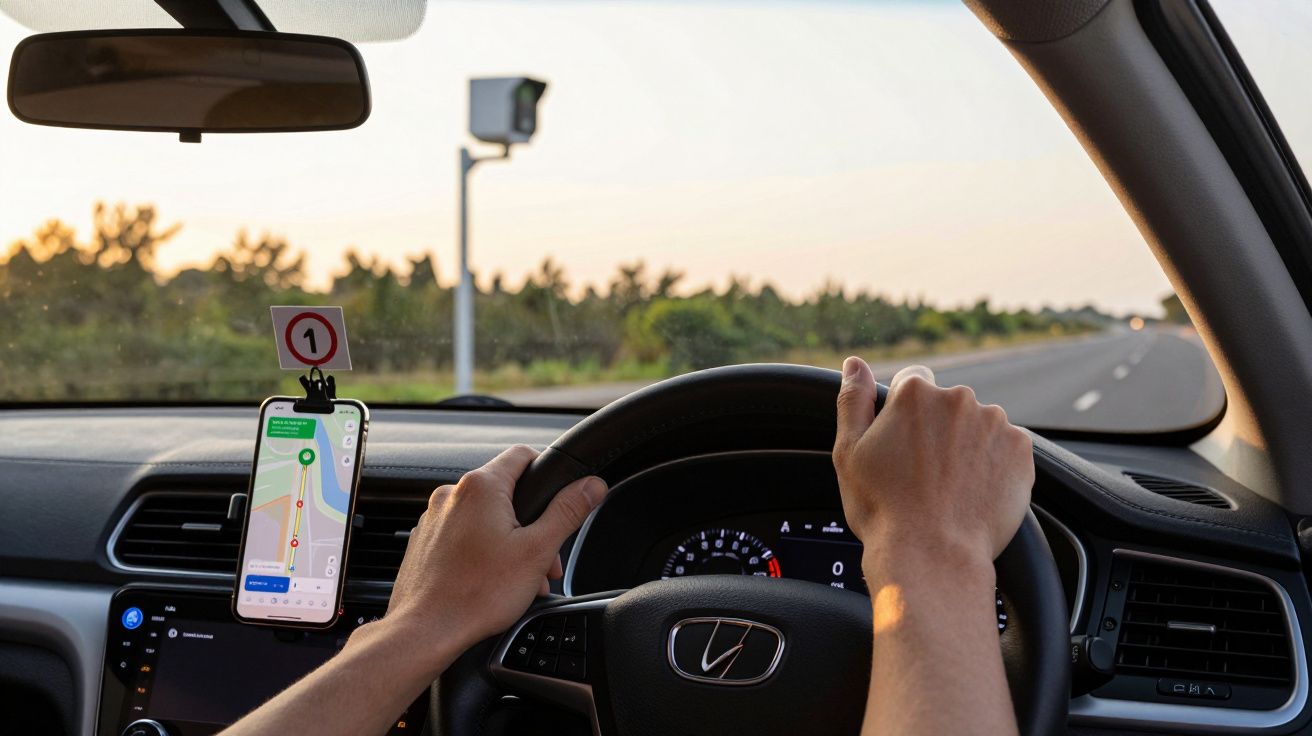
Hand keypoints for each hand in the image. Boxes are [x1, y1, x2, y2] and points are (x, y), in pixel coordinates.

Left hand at [383, 445, 607, 660]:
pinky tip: (492, 581)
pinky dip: (482, 551)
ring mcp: (434, 518)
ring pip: (484, 517)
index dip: (546, 471)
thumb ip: (567, 511)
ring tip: (520, 578)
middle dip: (531, 523)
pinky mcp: (425, 542)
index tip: (559, 495)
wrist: (425, 631)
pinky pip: (462, 535)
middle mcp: (452, 495)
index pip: (522, 455)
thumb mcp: (537, 550)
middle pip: (505, 493)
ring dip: (509, 541)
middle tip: (545, 558)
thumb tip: (591, 486)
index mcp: (481, 486)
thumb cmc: (476, 594)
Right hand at [832, 358, 1032, 569]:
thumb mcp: (849, 452)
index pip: (914, 380)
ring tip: (951, 487)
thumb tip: (855, 365)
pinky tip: (973, 492)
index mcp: (915, 394)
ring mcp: (995, 424)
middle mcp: (960, 399)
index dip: (906, 413)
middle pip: (949, 404)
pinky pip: (1006, 449)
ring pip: (979, 426)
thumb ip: (853, 400)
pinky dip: (994, 465)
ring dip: (968, 446)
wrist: (933, 556)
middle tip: (924, 473)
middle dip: (939, 429)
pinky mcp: (1022, 452)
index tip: (905, 444)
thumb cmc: (883, 509)